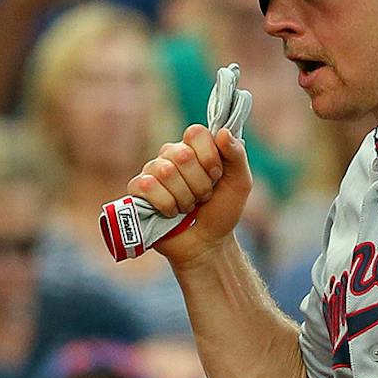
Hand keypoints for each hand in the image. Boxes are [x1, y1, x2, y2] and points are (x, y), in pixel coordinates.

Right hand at [125, 121, 253, 265]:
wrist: (206, 245)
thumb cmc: (221, 213)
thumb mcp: (239, 183)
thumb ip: (237, 155)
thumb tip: (223, 132)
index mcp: (194, 148)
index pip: (195, 133)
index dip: (209, 156)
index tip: (216, 176)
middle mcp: (171, 156)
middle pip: (182, 154)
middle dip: (199, 184)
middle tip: (203, 197)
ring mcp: (152, 172)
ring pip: (166, 171)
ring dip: (184, 197)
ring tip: (188, 207)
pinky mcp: (138, 191)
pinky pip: (147, 186)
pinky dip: (166, 204)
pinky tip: (171, 213)